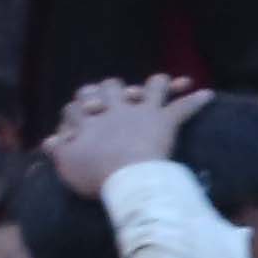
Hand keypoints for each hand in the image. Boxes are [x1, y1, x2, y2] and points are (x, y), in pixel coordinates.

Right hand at [39, 75, 199, 197]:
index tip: (81, 118)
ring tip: (166, 81)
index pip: (76, 106)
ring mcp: (139, 111)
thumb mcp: (68, 164)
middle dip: (112, 89)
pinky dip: (195, 101)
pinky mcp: (163, 121)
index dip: (78, 111)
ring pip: (148, 88)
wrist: (126, 176)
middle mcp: (111, 108)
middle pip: (110, 86)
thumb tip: (49, 142)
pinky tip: (207, 93)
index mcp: (86, 118)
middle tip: (119, 95)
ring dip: (155, 85)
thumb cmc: (95, 173)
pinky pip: (183, 107)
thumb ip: (59, 151)